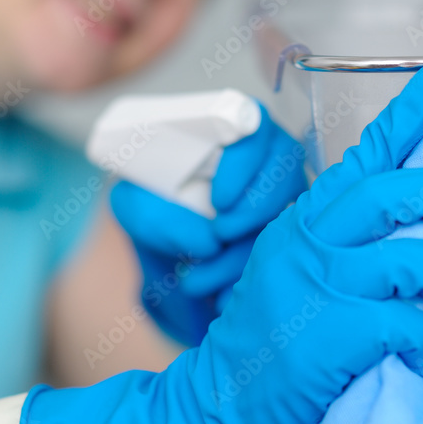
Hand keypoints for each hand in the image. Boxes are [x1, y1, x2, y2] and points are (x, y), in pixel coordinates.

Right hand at [19, 64, 422, 423]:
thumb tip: (414, 238)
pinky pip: (404, 324)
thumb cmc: (265, 346)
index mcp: (302, 226)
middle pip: (389, 195)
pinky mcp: (330, 335)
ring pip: (406, 258)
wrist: (221, 406)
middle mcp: (308, 246)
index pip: (360, 161)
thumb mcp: (294, 277)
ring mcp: (317, 287)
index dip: (404, 119)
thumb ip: (341, 250)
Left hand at [111, 104, 306, 345]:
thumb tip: (208, 243)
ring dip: (242, 257)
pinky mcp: (286, 233)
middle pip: (284, 173)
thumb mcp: (136, 205)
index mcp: (228, 129)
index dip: (244, 163)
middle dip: (253, 211)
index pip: (252, 125)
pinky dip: (248, 281)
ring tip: (197, 280)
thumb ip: (158, 216)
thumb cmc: (151, 202)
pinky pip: (283, 256)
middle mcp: (266, 156)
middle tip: (220, 233)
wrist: (162, 235)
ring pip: (284, 221)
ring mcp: (284, 196)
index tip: (219, 200)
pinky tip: (219, 298)